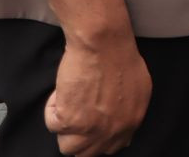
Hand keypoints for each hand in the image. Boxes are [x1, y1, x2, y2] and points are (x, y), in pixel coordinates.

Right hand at [45, 32, 150, 155]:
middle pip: (87, 152)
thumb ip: (127, 110)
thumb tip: (115, 121)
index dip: (96, 137)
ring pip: (68, 146)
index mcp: (132, 120)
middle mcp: (114, 130)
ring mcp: (92, 129)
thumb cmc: (118, 55)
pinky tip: (64, 90)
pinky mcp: (71, 121)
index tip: (88, 126)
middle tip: (75, 112)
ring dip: (64, 126)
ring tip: (70, 101)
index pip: (112, 146)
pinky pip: (52, 124)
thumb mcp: (136, 86)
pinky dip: (53, 108)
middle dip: (78, 135)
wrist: (103, 43)